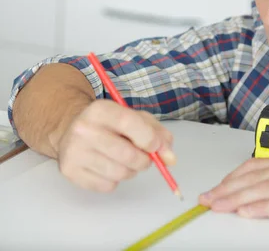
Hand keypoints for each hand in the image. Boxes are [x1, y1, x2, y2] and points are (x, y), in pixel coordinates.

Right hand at [57, 100, 175, 191]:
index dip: (150, 139)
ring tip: (125, 161)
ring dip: (131, 171)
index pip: (130, 124)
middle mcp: (84, 129)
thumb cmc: (110, 124)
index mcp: (101, 110)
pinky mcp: (70, 172)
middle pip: (128, 155)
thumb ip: (158, 134)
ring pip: (119, 173)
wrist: (71, 131)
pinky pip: (107, 185)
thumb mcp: (136, 119)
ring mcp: (74, 152)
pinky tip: (108, 167)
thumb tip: (171, 159)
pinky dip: (115, 180)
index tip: (155, 146)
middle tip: (143, 158)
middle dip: (144, 161)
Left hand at [198, 155, 268, 218]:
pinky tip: (249, 212)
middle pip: (255, 178)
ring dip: (237, 198)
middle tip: (207, 198)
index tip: (218, 186)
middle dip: (227, 189)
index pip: (258, 167)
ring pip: (264, 189)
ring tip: (217, 205)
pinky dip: (264, 208)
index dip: (234, 177)